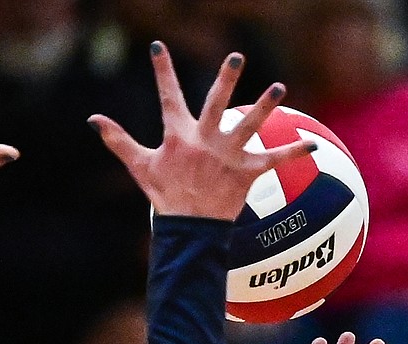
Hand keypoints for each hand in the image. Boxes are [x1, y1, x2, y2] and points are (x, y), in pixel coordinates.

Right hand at [89, 44, 312, 220]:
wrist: (190, 232)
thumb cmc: (166, 197)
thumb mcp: (141, 167)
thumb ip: (119, 140)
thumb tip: (93, 119)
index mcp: (180, 136)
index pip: (168, 97)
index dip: (162, 71)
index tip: (157, 47)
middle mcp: (206, 141)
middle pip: (217, 102)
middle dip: (226, 78)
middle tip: (235, 56)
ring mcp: (228, 155)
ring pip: (249, 124)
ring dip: (264, 105)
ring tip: (279, 87)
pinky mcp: (247, 173)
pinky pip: (275, 160)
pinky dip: (295, 153)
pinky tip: (315, 145)